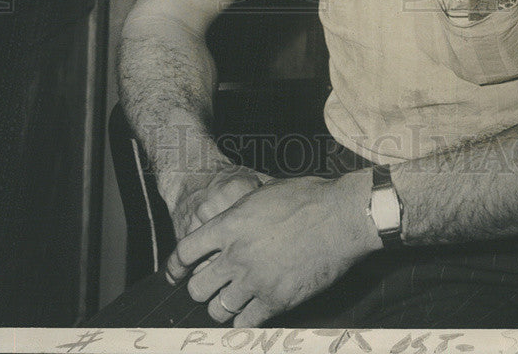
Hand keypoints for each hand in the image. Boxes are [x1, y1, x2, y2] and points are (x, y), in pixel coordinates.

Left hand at [166, 170, 379, 324]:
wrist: (341, 216)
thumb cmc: (308, 197)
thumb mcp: (264, 193)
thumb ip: (240, 212)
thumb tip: (229, 222)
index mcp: (229, 225)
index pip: (185, 252)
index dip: (176, 266)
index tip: (176, 273)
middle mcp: (236, 256)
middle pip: (196, 288)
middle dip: (201, 288)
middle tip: (213, 286)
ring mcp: (255, 281)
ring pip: (218, 310)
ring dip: (223, 306)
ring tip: (235, 299)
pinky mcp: (276, 300)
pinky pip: (245, 324)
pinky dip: (245, 320)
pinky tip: (253, 311)